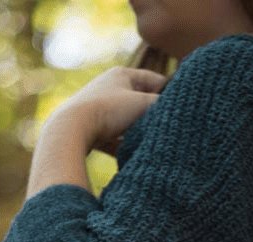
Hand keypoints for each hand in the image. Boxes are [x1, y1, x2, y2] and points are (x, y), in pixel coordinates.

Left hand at [46, 67, 166, 155]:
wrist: (71, 130)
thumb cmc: (109, 111)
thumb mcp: (143, 105)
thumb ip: (162, 106)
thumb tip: (178, 111)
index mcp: (122, 75)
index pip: (154, 80)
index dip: (169, 94)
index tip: (181, 109)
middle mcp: (108, 88)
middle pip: (140, 102)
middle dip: (152, 116)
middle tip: (167, 128)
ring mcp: (98, 108)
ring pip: (127, 122)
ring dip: (137, 132)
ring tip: (148, 143)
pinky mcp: (91, 129)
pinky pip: (113, 139)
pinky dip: (122, 147)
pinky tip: (130, 156)